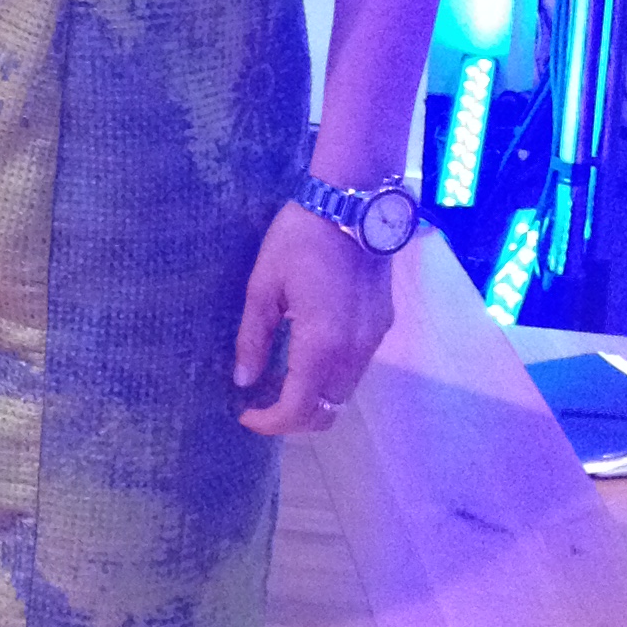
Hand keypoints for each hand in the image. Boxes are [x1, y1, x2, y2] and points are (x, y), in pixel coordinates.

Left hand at [233, 199, 393, 435]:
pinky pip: (356, 370)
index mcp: (321, 344)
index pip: (298, 409)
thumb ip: (253, 338)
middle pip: (327, 412)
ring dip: (313, 399)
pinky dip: (330, 378)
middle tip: (261, 401)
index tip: (245, 414)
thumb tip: (244, 380)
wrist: (353, 204)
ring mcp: (373, 340)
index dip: (270, 422)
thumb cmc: (299, 239)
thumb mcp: (263, 286)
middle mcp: (354, 352)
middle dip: (292, 418)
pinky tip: (307, 355)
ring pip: (344, 394)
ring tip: (280, 379)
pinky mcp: (382, 326)